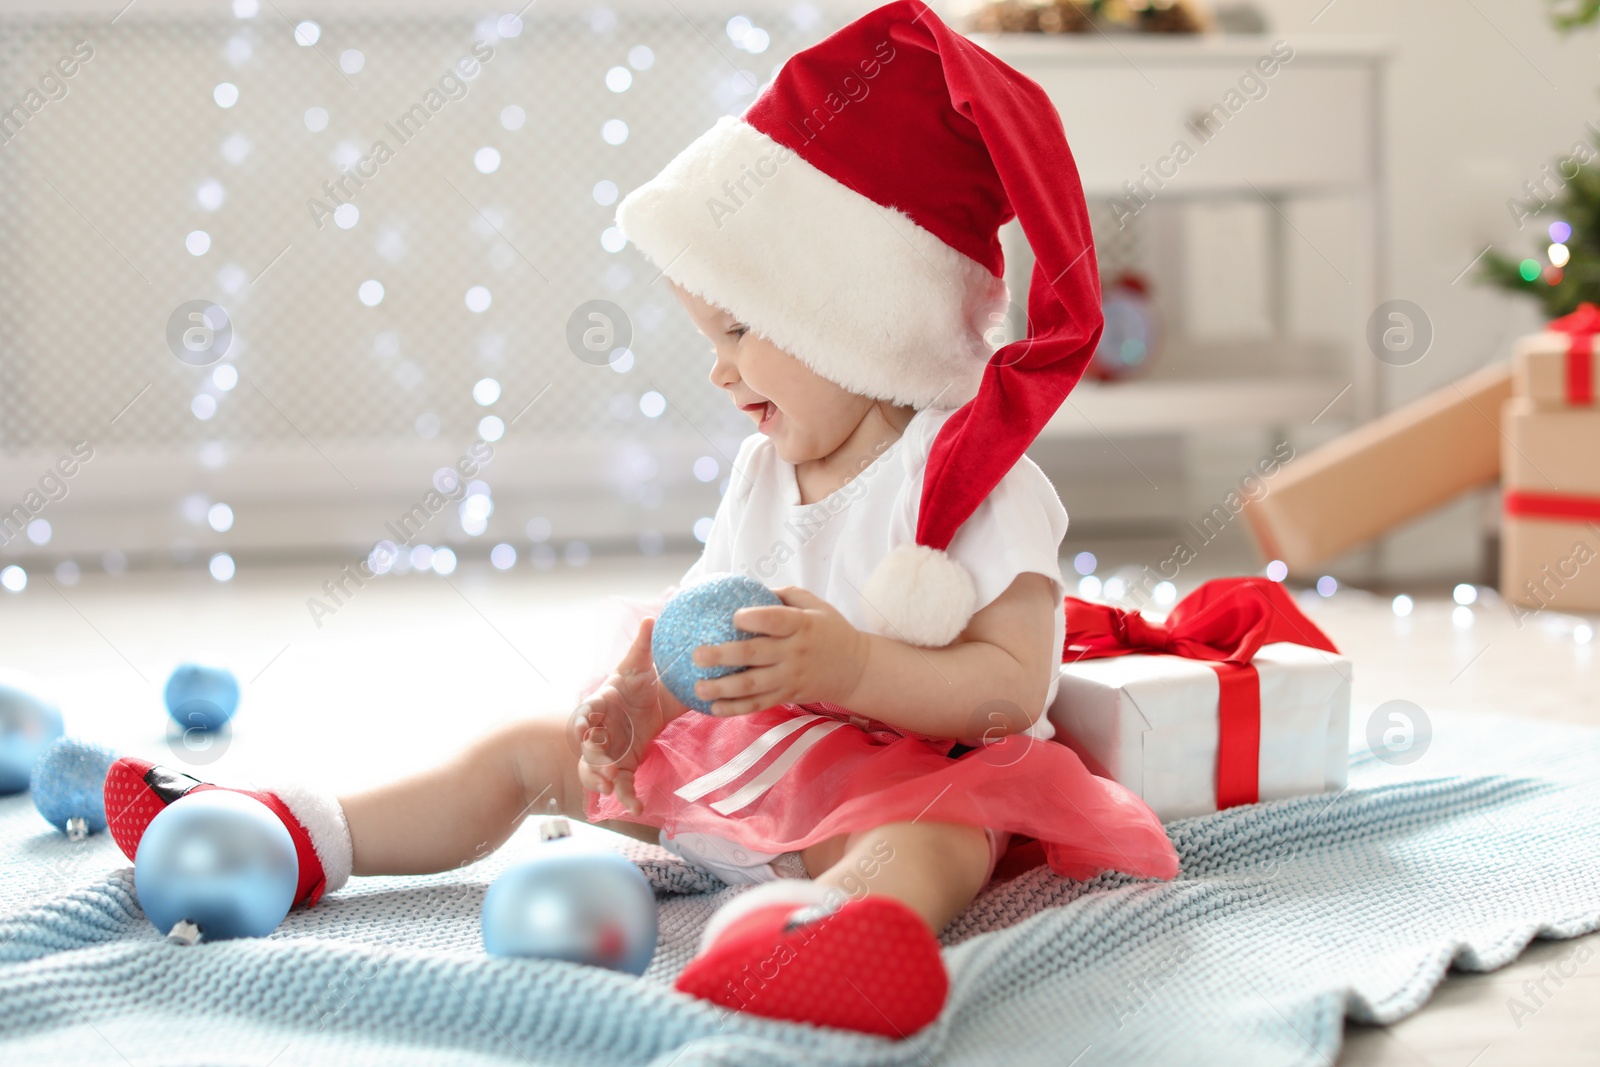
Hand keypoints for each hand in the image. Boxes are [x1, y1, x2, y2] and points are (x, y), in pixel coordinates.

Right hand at [572, 617, 686, 815]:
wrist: (644, 708)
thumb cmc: (634, 687)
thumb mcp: (638, 668)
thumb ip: (643, 647)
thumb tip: (651, 618)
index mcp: (600, 704)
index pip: (586, 712)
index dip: (584, 720)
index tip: (585, 726)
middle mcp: (599, 731)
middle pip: (587, 746)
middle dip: (591, 756)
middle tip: (602, 763)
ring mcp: (607, 752)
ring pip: (595, 769)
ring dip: (599, 778)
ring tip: (610, 787)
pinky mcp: (620, 769)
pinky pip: (620, 786)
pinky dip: (625, 797)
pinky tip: (637, 807)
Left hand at [690, 586, 869, 715]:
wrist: (856, 669)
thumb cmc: (829, 630)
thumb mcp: (815, 605)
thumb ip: (784, 595)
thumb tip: (747, 586)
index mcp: (802, 625)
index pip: (775, 620)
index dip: (752, 619)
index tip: (732, 617)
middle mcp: (795, 652)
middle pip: (755, 655)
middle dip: (723, 655)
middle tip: (697, 654)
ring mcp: (791, 677)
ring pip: (753, 685)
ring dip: (723, 688)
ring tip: (698, 688)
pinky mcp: (789, 696)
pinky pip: (759, 705)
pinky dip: (736, 709)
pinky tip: (714, 708)